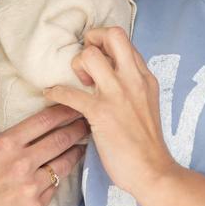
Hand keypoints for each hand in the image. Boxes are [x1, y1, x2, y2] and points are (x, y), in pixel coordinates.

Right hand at [0, 71, 88, 205]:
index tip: (77, 103)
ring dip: (77, 149)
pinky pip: (57, 184)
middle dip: (78, 127)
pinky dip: (63, 173)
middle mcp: (20, 164)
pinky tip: (69, 164)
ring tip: (85, 140)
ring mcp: (29, 186)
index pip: (45, 120)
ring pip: (65, 162)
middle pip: (61, 139)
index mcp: (6, 143)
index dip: (65, 110)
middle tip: (89, 119)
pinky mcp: (36, 205)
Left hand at [44, 27, 175, 201]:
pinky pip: (70, 93)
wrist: (153, 171)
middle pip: (112, 35)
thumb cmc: (147, 142)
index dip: (105, 43)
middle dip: (92, 39)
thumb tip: (112, 74)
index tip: (98, 58)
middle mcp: (133, 79)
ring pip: (89, 56)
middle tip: (86, 61)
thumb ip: (133, 85)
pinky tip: (50, 95)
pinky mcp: (101, 114)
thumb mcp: (148, 103)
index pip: (124, 40)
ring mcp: (117, 95)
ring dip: (76, 65)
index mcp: (144, 77)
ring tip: (77, 82)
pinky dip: (55, 92)